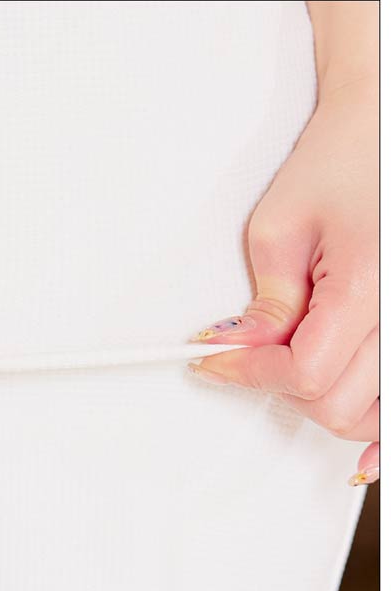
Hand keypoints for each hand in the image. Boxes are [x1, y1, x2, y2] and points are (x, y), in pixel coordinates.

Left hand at [188, 78, 378, 485]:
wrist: (381, 135)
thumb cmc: (343, 163)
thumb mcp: (278, 229)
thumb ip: (265, 304)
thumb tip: (240, 350)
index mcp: (365, 285)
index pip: (303, 373)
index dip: (250, 373)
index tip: (216, 363)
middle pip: (337, 406)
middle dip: (282, 389)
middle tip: (251, 360)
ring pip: (370, 418)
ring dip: (324, 406)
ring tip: (295, 371)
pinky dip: (380, 433)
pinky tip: (366, 455)